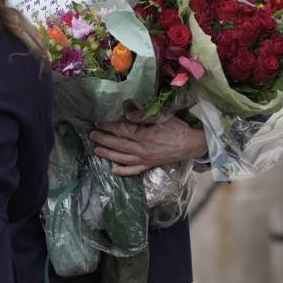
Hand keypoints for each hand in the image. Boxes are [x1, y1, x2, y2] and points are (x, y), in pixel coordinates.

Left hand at [89, 117, 206, 176]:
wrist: (191, 144)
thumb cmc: (177, 128)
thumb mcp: (161, 116)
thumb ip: (142, 115)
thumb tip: (126, 111)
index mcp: (144, 135)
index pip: (122, 129)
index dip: (109, 125)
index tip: (98, 122)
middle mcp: (142, 149)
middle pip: (118, 144)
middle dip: (103, 139)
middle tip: (91, 135)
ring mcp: (145, 159)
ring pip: (122, 158)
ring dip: (108, 154)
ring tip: (96, 150)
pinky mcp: (149, 165)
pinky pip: (134, 171)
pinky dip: (123, 172)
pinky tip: (113, 171)